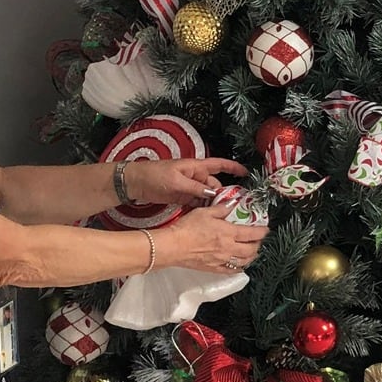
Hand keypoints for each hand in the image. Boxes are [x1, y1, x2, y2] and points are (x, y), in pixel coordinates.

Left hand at [126, 156, 247, 206]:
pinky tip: (207, 217)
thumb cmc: (155, 175)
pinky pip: (197, 203)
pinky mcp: (183, 197)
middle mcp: (195, 176)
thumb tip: (214, 194)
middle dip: (223, 195)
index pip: (219, 165)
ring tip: (221, 215)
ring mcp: (189, 187)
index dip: (233, 167)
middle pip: (215, 185)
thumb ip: (196, 188)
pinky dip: (202, 209)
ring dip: (213, 204)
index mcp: (196, 167)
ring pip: (207, 196)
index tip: (246, 173)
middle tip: (231, 208)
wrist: (136, 183)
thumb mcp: (177, 182)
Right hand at [156, 208, 267, 273]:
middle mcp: (228, 248)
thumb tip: (231, 204)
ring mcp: (221, 260)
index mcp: (228, 233)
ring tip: (252, 252)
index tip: (266, 230)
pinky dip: (238, 268)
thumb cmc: (187, 228)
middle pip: (251, 250)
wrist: (173, 246)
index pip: (252, 234)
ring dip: (251, 257)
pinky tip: (239, 265)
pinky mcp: (213, 268)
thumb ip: (221, 208)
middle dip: (258, 245)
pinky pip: (231, 271)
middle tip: (258, 240)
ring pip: (244, 262)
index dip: (262, 232)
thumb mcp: (205, 212)